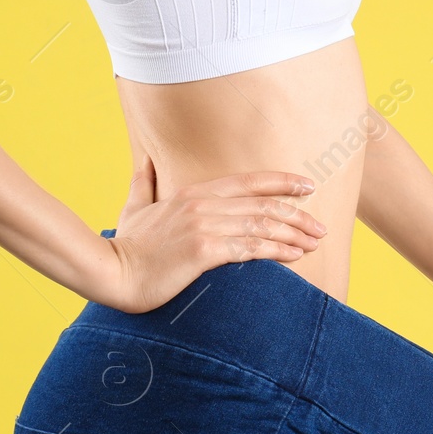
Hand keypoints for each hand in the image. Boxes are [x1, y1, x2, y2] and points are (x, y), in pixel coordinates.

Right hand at [95, 157, 326, 312]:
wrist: (112, 272)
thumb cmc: (126, 245)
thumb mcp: (135, 207)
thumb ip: (143, 182)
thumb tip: (144, 160)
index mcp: (193, 192)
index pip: (248, 181)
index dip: (282, 182)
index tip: (308, 186)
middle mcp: (203, 204)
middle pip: (263, 204)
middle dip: (298, 214)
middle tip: (320, 227)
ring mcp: (204, 226)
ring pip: (262, 225)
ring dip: (293, 234)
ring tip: (314, 243)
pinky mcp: (204, 250)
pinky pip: (250, 248)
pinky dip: (277, 250)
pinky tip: (294, 256)